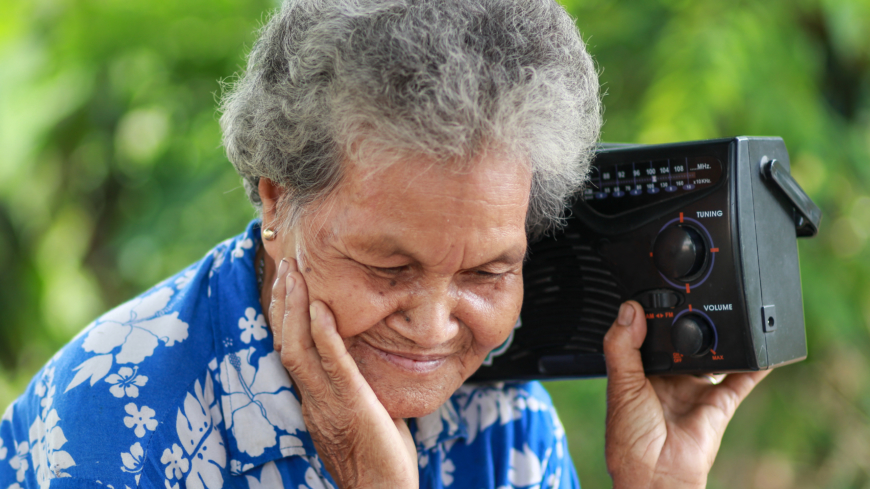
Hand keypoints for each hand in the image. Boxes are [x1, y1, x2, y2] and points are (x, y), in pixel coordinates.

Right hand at [269, 258, 418, 488]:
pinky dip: (325, 335)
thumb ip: (356, 383)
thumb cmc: (380, 456)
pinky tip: (322, 308)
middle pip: (285, 341)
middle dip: (284, 301)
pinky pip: (333, 366)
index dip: (285, 315)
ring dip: (295, 308)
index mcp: (314, 397)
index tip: (286, 282)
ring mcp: (328, 402)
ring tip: (294, 273)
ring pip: (298, 349)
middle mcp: (312, 397)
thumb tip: (365, 357)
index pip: (291, 349)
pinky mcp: (351, 405)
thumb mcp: (363, 410)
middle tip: (284, 264)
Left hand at [603, 301, 769, 488]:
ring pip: (713, 356)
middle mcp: (669, 379)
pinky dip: (755, 365)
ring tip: (724, 310)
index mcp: (640, 372)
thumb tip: (629, 310)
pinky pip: (741, 380)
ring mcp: (695, 390)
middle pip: (683, 342)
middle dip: (689, 322)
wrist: (656, 475)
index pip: (648, 336)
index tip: (657, 291)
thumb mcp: (620, 385)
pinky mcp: (719, 404)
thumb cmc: (630, 439)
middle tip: (693, 296)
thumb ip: (622, 346)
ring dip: (719, 338)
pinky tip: (763, 347)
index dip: (652, 317)